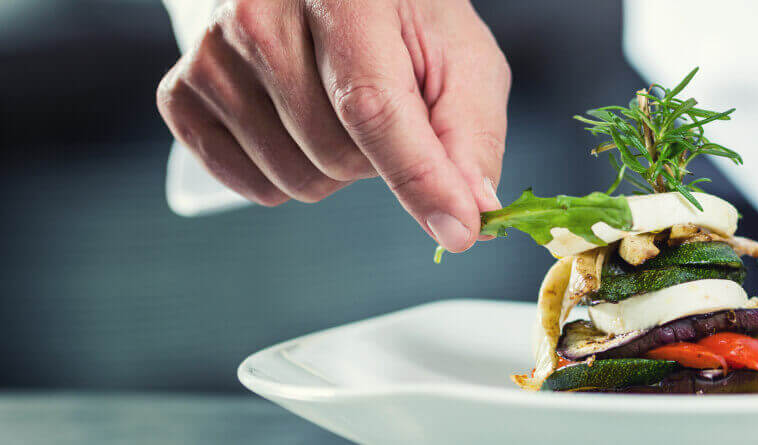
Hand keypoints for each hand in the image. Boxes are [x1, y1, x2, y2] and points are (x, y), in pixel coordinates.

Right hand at [156, 0, 509, 251]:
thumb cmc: (396, 19)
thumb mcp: (458, 55)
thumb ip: (470, 132)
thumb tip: (474, 212)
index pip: (372, 107)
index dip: (420, 178)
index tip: (458, 231)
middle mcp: (260, 12)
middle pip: (336, 154)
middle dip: (378, 158)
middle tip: (384, 108)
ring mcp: (212, 52)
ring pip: (294, 177)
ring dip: (334, 168)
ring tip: (338, 108)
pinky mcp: (181, 90)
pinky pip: (245, 182)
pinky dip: (284, 174)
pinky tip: (297, 125)